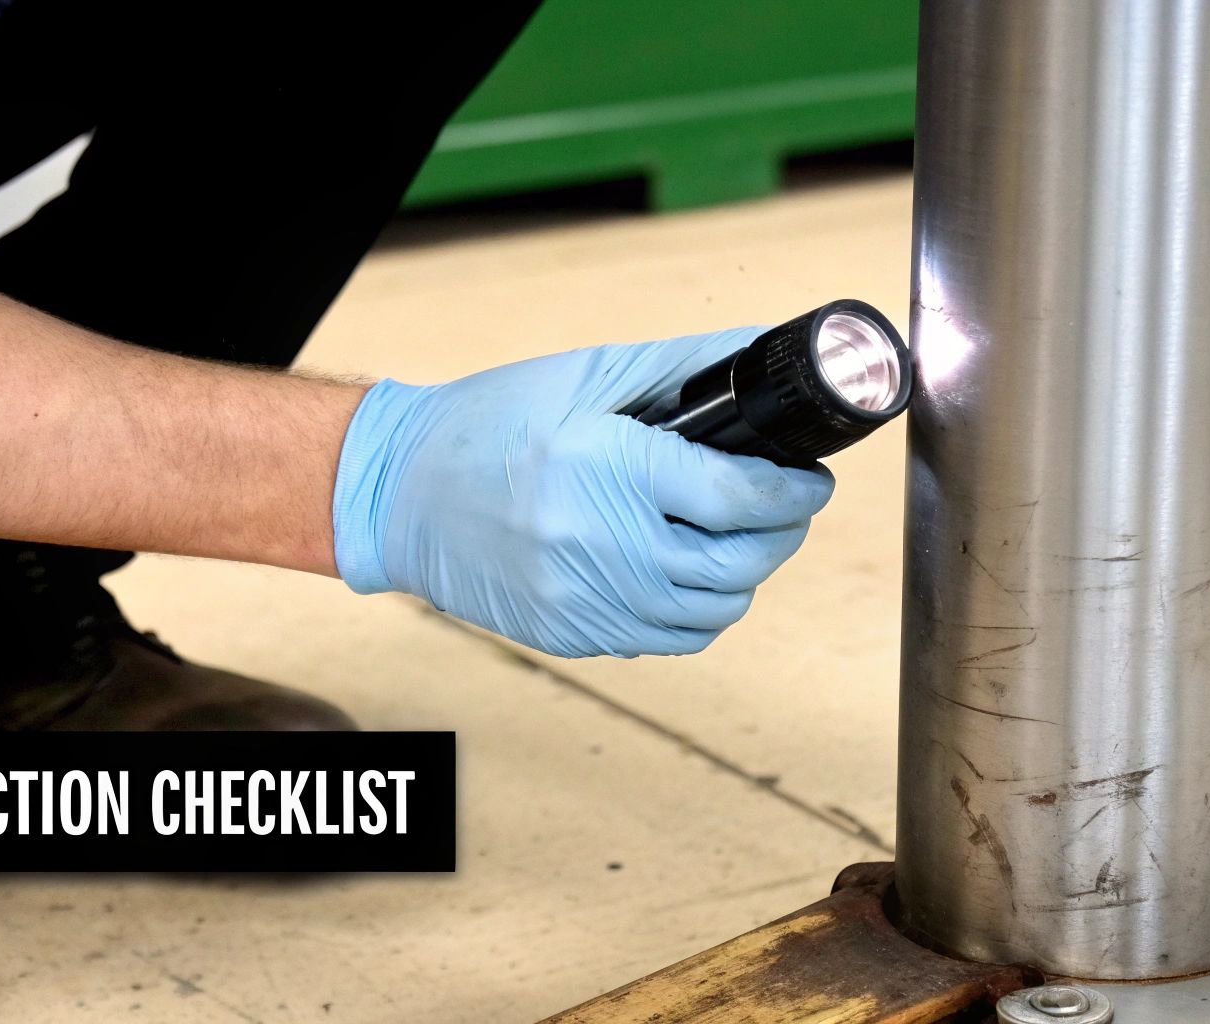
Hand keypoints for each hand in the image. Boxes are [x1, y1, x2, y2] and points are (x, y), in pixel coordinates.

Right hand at [332, 329, 834, 657]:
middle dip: (784, 532)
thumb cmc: (487, 425)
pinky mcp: (575, 635)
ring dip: (746, 576)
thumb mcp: (586, 375)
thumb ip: (682, 364)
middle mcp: (605, 544)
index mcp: (611, 468)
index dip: (795, 492)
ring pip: (715, 611)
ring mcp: (590, 600)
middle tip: (788, 507)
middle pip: (742, 562)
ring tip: (741, 539)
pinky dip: (698, 610)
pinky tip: (689, 573)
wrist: (399, 494)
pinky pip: (669, 640)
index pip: (742, 496)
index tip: (810, 480)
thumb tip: (759, 349)